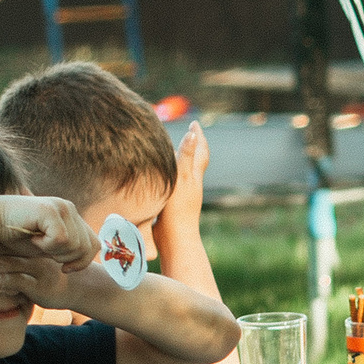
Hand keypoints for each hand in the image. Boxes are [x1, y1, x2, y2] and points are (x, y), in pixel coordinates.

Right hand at [0, 197, 94, 270]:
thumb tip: (88, 260)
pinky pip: (61, 240)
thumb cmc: (14, 236)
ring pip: (75, 245)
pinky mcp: (51, 210)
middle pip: (87, 247)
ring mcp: (61, 207)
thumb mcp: (47, 247)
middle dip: (67, 259)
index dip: (82, 261)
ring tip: (37, 242)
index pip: (93, 244)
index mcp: (71, 215)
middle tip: (45, 252)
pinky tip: (32, 237)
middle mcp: (69, 208)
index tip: (64, 269)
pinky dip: (46, 246)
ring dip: (54, 252)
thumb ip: (67, 249)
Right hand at [158, 122, 208, 247]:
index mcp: (193, 176)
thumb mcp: (181, 179)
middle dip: (193, 146)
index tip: (195, 124)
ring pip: (185, 172)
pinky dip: (172, 174)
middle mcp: (191, 184)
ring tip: (176, 151)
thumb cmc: (178, 209)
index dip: (198, 137)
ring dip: (182, 160)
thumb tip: (193, 134)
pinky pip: (174, 183)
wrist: (175, 240)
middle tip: (190, 133)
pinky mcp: (174, 204)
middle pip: (195, 160)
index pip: (199, 151)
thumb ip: (186, 157)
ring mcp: (183, 195)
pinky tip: (165, 177)